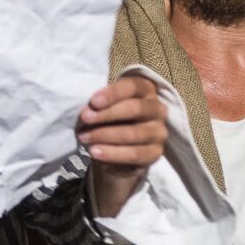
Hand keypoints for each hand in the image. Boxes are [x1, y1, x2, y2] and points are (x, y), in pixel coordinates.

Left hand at [77, 74, 167, 216]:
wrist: (107, 157)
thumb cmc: (102, 126)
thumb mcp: (98, 112)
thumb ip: (97, 105)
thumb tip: (85, 104)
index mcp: (145, 92)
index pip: (135, 86)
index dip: (115, 92)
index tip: (93, 100)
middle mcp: (158, 111)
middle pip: (138, 109)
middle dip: (108, 114)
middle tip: (85, 119)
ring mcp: (159, 134)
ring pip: (138, 132)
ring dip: (108, 135)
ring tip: (85, 138)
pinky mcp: (155, 155)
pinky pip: (139, 154)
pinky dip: (115, 153)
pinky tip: (94, 153)